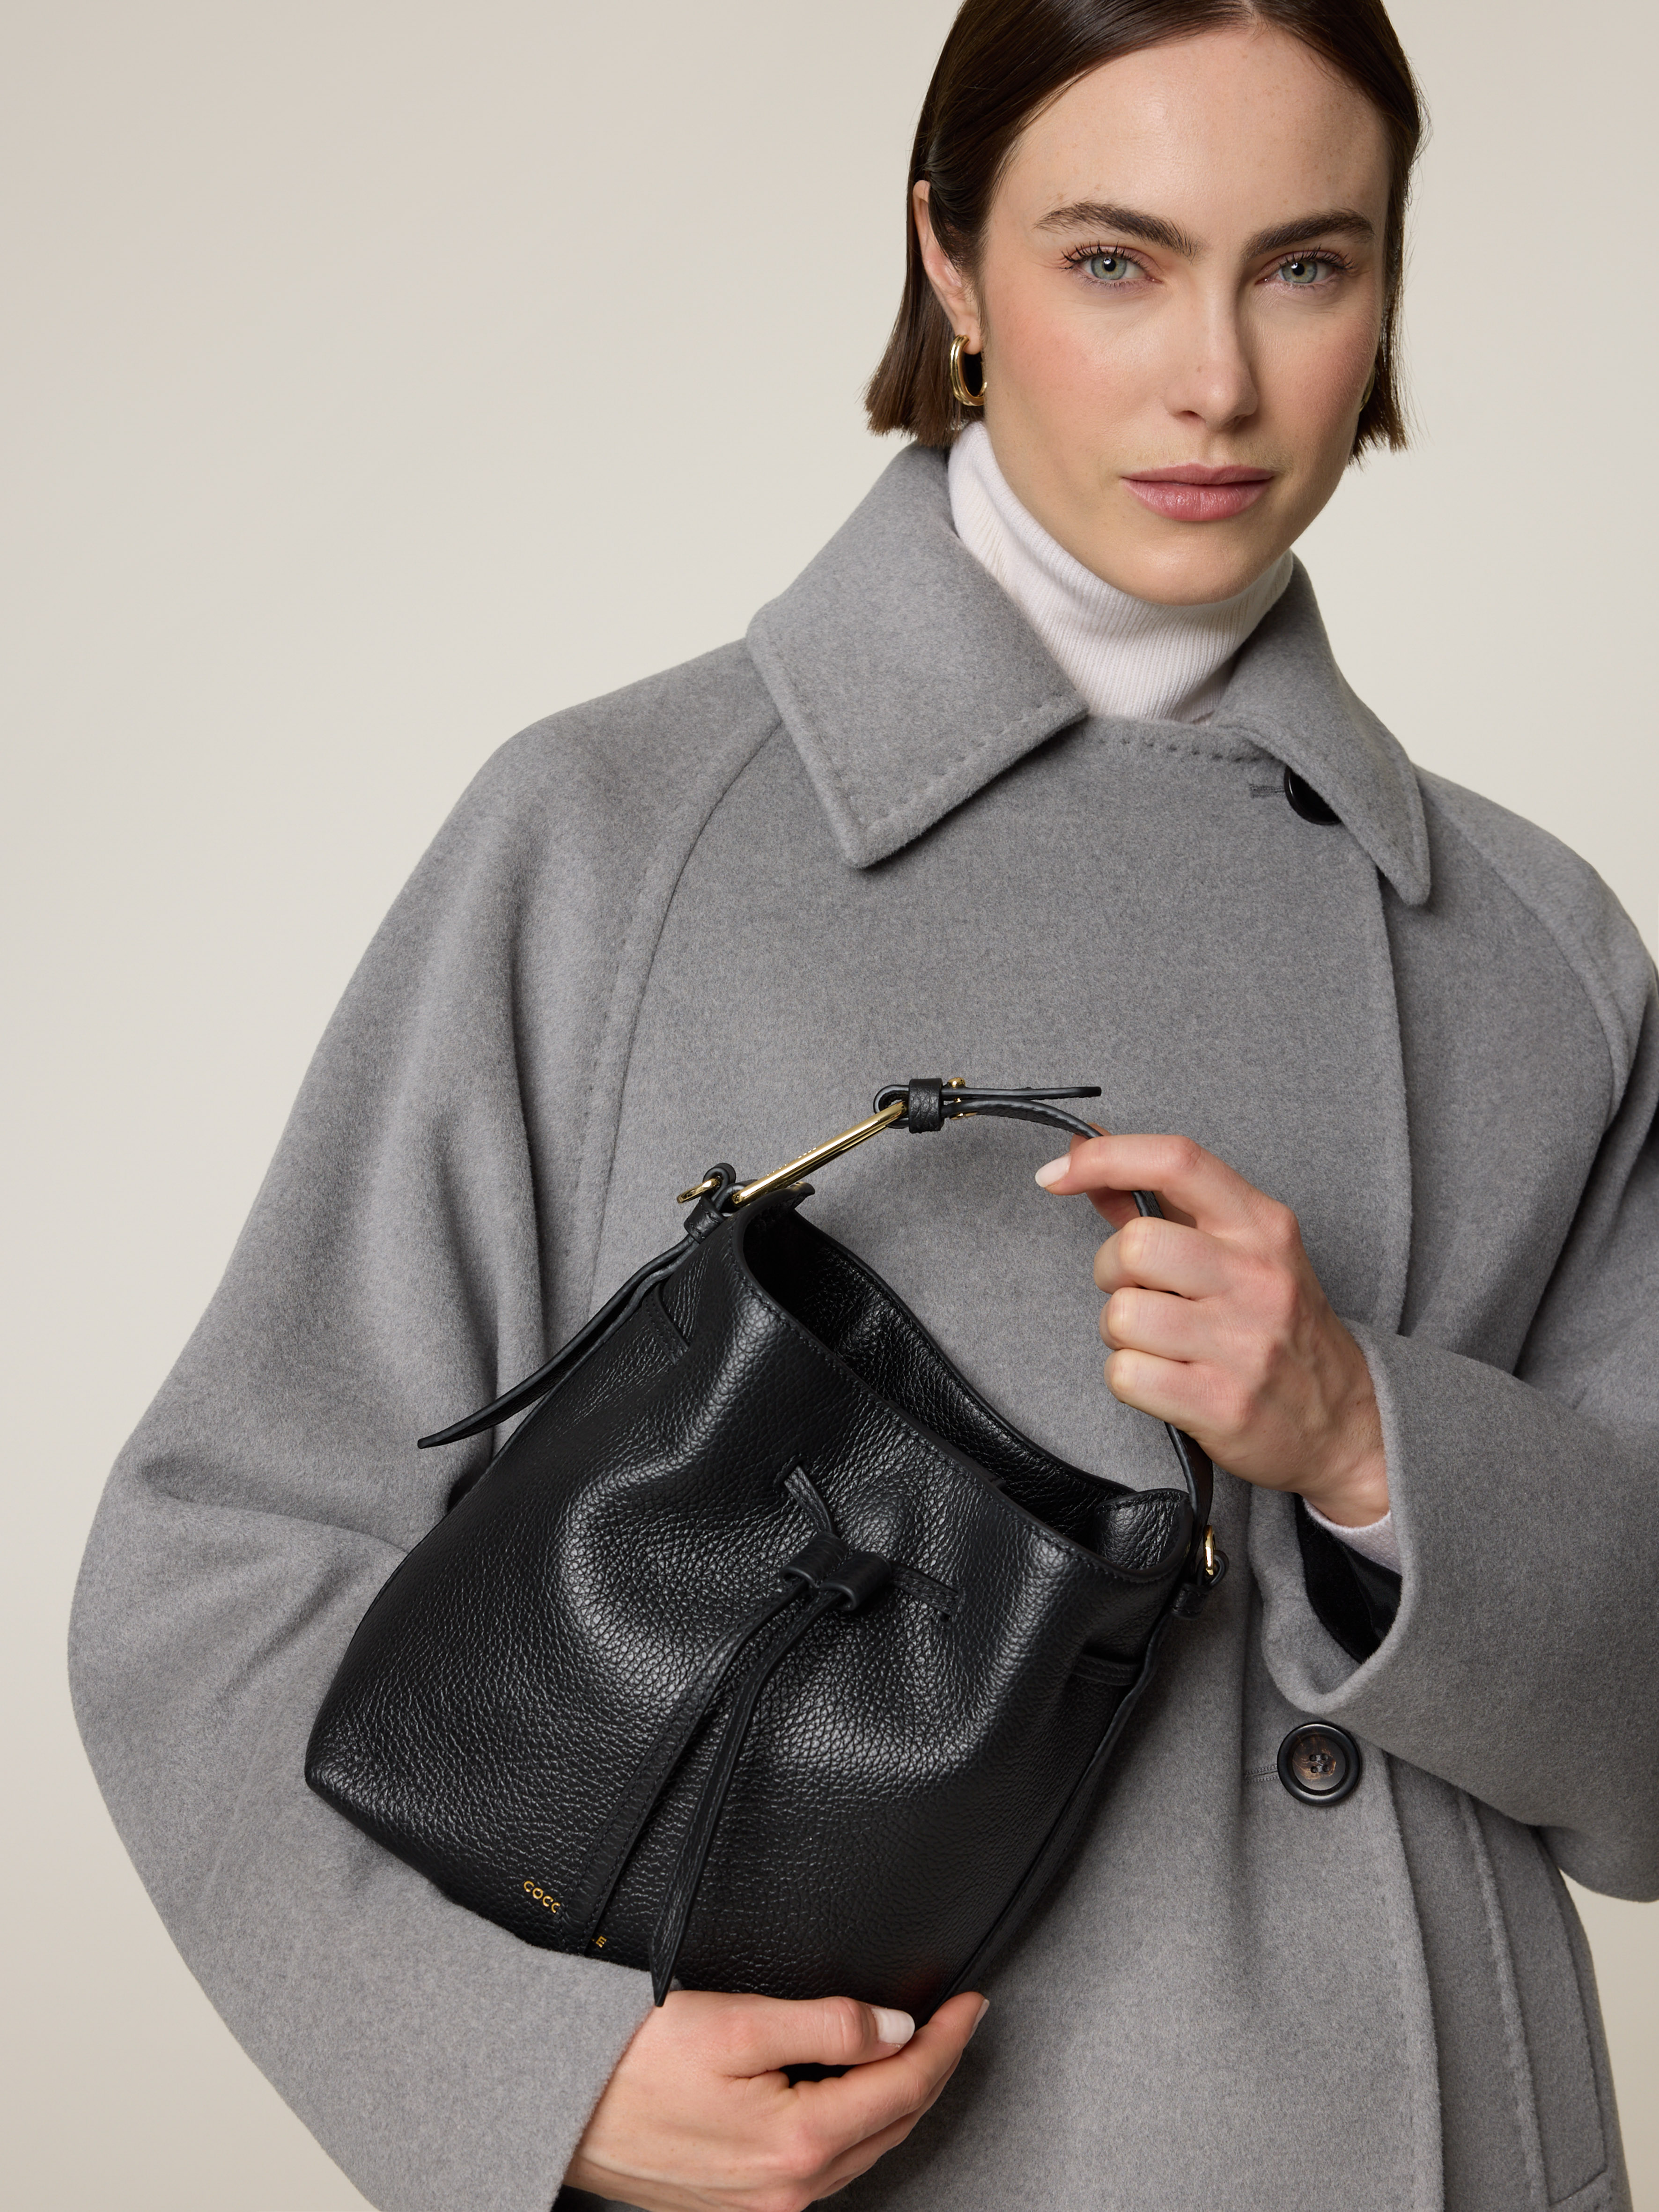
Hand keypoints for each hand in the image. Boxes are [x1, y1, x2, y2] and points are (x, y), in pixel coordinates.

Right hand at [565, 1987, 987, 2211]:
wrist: (567, 2105)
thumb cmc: (638, 2060)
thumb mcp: (738, 2022)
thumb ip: (827, 2025)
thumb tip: (895, 2029)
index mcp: (797, 2143)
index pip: (904, 2086)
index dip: (947, 2040)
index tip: (972, 2004)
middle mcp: (789, 2189)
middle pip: (893, 2124)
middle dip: (934, 2068)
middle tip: (957, 2020)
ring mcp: (766, 2203)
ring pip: (864, 2147)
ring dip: (899, 2098)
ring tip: (919, 2048)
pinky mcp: (744, 2202)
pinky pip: (826, 2164)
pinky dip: (856, 2123)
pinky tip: (857, 2091)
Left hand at [1035, 1133, 1386, 1526]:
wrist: (1345, 1423)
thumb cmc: (1277, 1326)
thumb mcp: (1240, 1249)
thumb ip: (1160, 1199)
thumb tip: (1083, 1148)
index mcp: (1262, 1226)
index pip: (1177, 1160)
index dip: (1104, 1157)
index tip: (1057, 1175)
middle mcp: (1258, 1279)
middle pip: (1134, 1246)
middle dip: (1112, 1271)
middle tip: (1139, 1292)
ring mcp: (1244, 1345)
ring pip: (1121, 1315)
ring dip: (1120, 1331)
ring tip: (1158, 1341)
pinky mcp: (1223, 1405)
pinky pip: (1125, 1375)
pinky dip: (1128, 1378)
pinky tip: (1164, 1379)